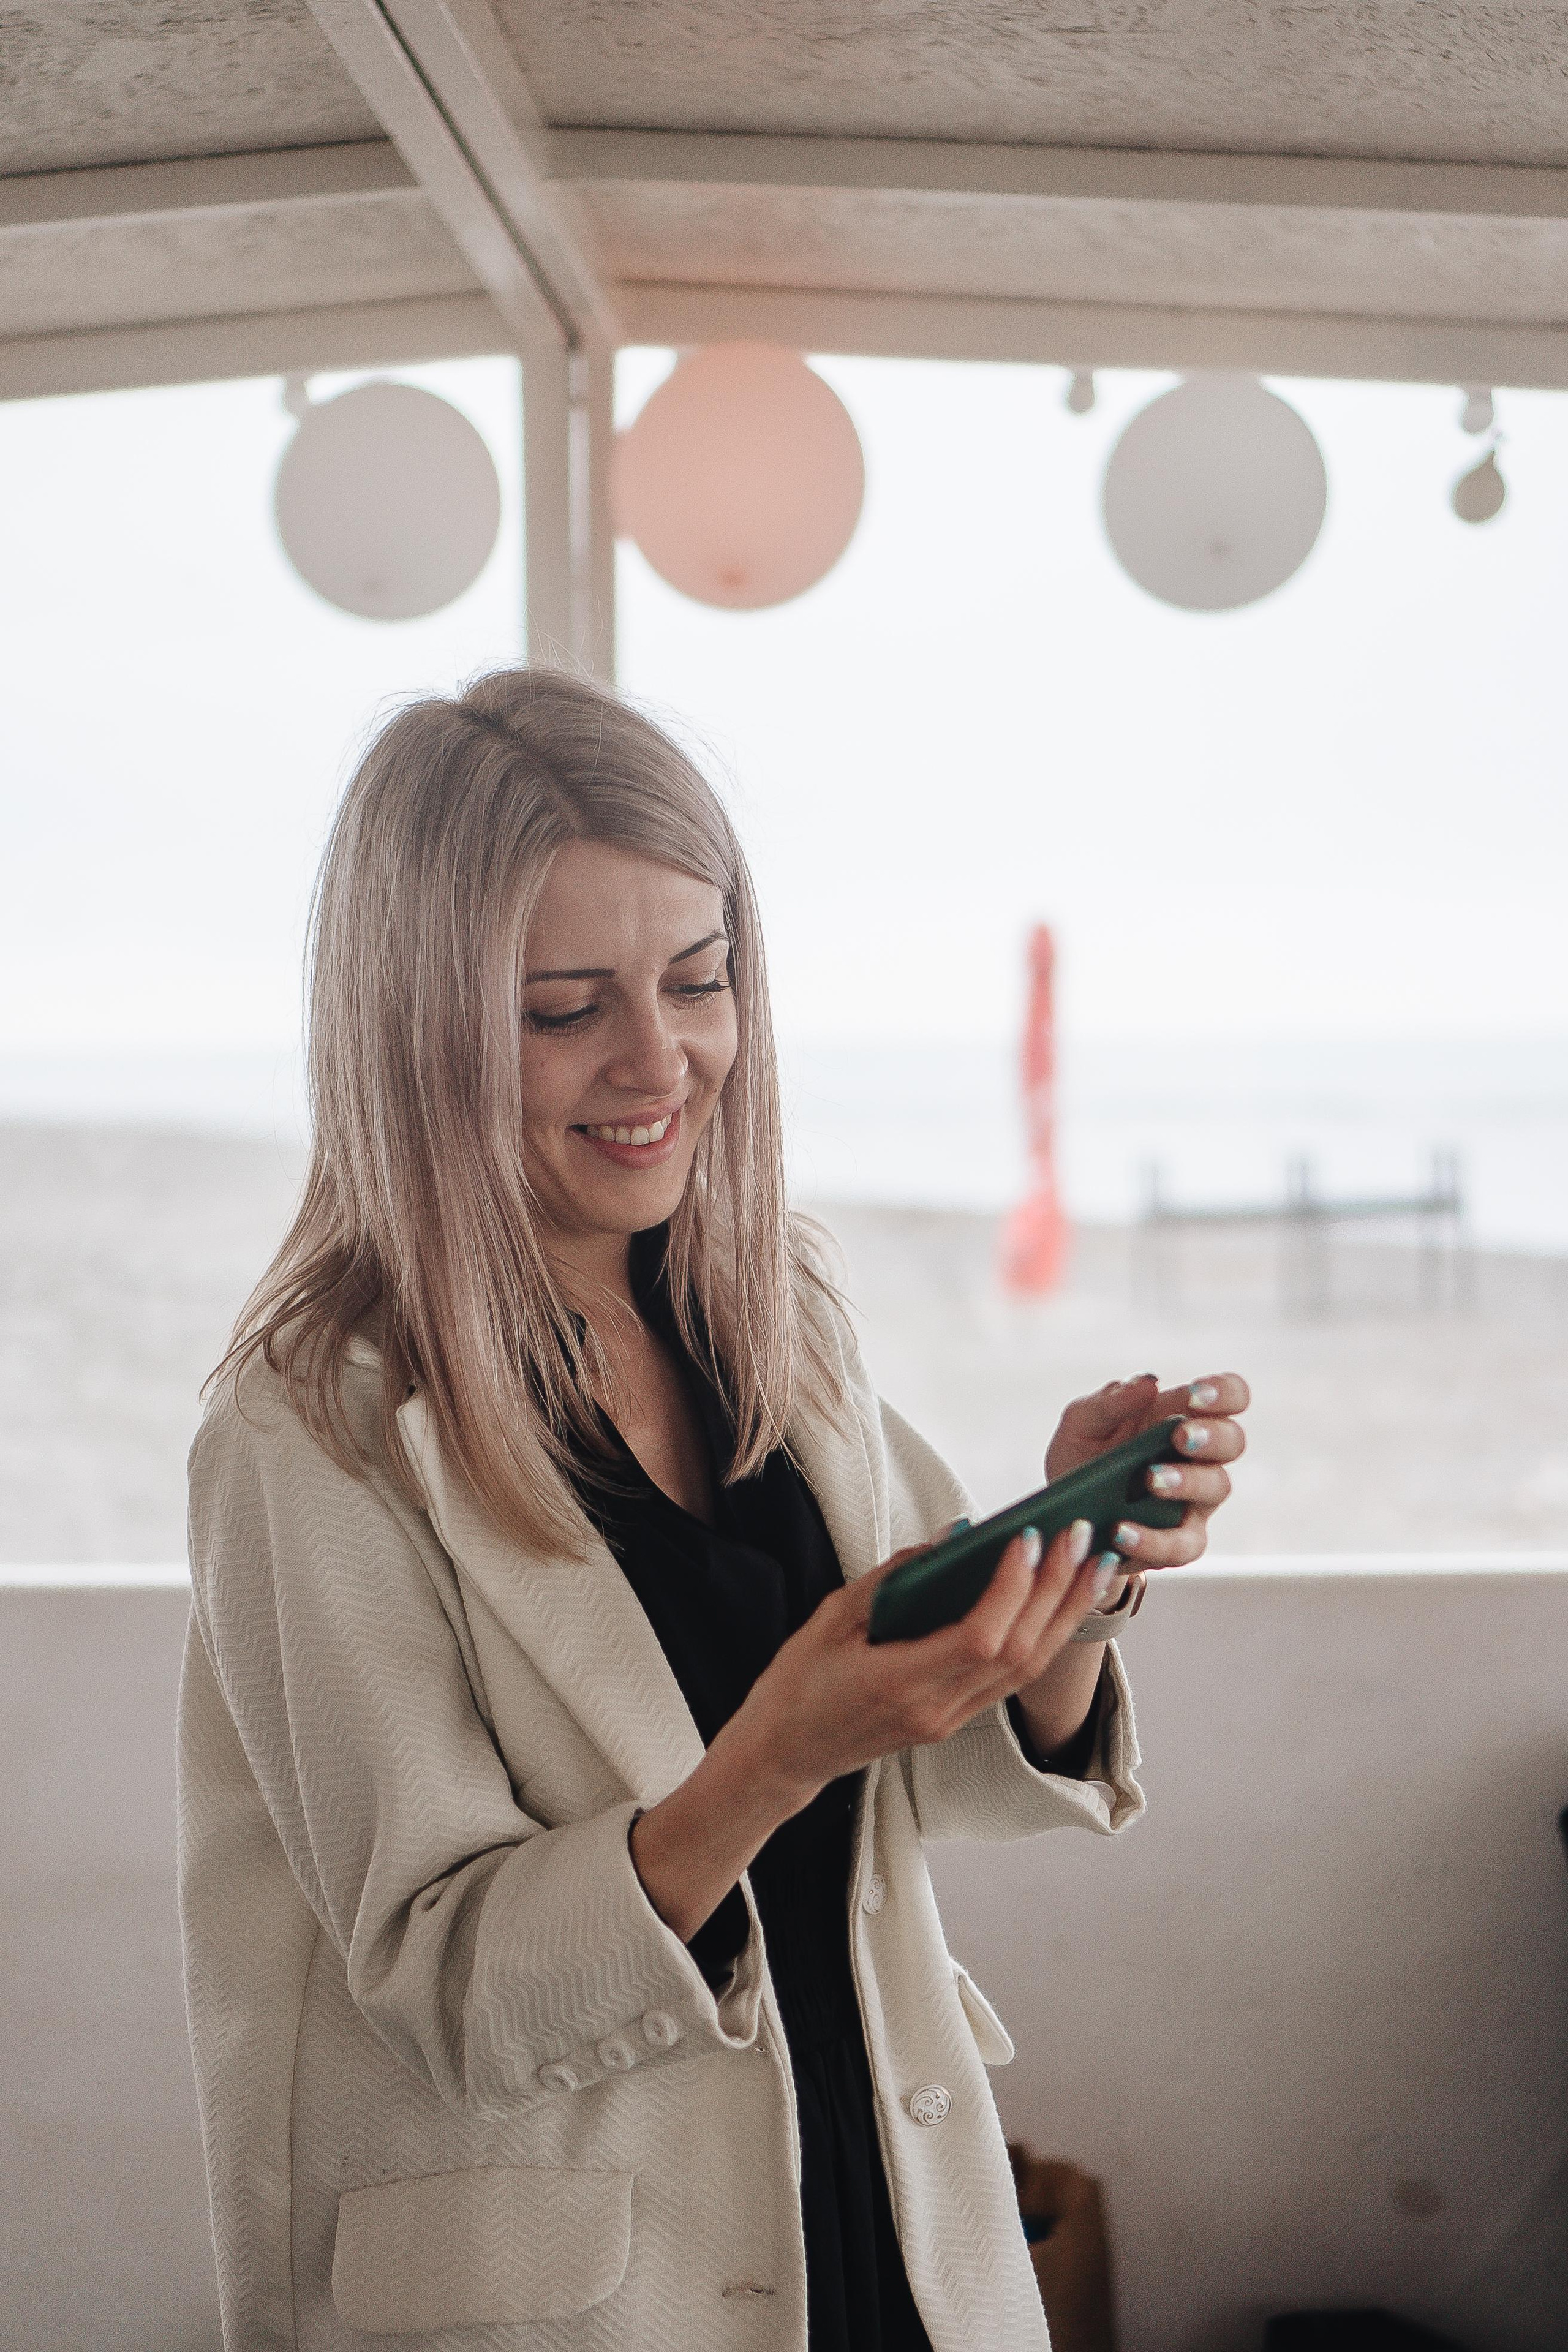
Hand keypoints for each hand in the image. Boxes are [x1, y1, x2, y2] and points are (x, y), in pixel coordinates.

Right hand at [629, 1516, 1116, 1940]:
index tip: (1027, 1539)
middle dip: (1056, 1590)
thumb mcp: (831, 1618)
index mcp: (899, 1684)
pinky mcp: (955, 1719)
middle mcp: (936, 1709)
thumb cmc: (798, 1684)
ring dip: (1064, 1614)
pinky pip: (1013, 1677)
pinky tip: (1060, 1601)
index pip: (980, 1638)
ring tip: (1092, 1564)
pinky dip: (1044, 1635)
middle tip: (1079, 1535)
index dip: (1012, 1588)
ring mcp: (950, 1719)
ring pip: (1027, 1669)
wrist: (786, 1753)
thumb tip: (951, 1539)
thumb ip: (892, 1578)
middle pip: (1019, 1652)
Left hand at [1044, 1370, 1249, 1575]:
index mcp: (1180, 1417)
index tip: (1197, 1395)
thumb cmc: (1081, 1456)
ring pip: (1217, 1488)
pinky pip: (1183, 1545)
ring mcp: (1193, 1502)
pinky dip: (1154, 1541)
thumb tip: (1149, 1384)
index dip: (1225, 1392)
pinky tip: (1122, 1531)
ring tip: (1152, 1480)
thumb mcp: (1082, 1423)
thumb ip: (1110, 1401)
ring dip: (1188, 1481)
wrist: (1061, 1515)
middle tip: (1180, 1436)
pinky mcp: (1177, 1543)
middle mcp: (1197, 1458)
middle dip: (1212, 1436)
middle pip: (1233, 1440)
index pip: (1229, 1397)